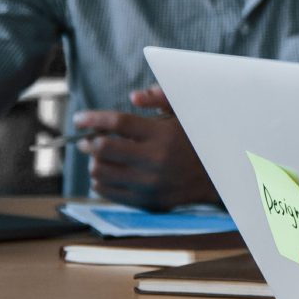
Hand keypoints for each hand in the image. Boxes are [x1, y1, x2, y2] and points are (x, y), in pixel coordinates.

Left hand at [74, 86, 213, 208]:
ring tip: (101, 157)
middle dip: (88, 141)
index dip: (92, 118)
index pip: (118, 123)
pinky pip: (107, 192)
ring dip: (94, 161)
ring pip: (100, 172)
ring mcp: (150, 183)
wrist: (219, 177)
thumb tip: (134, 97)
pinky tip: (109, 172)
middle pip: (103, 149)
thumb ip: (161, 98)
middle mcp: (155, 160)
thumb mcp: (185, 113)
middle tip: (88, 138)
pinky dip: (100, 180)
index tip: (78, 118)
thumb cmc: (197, 139)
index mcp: (163, 134)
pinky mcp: (146, 201)